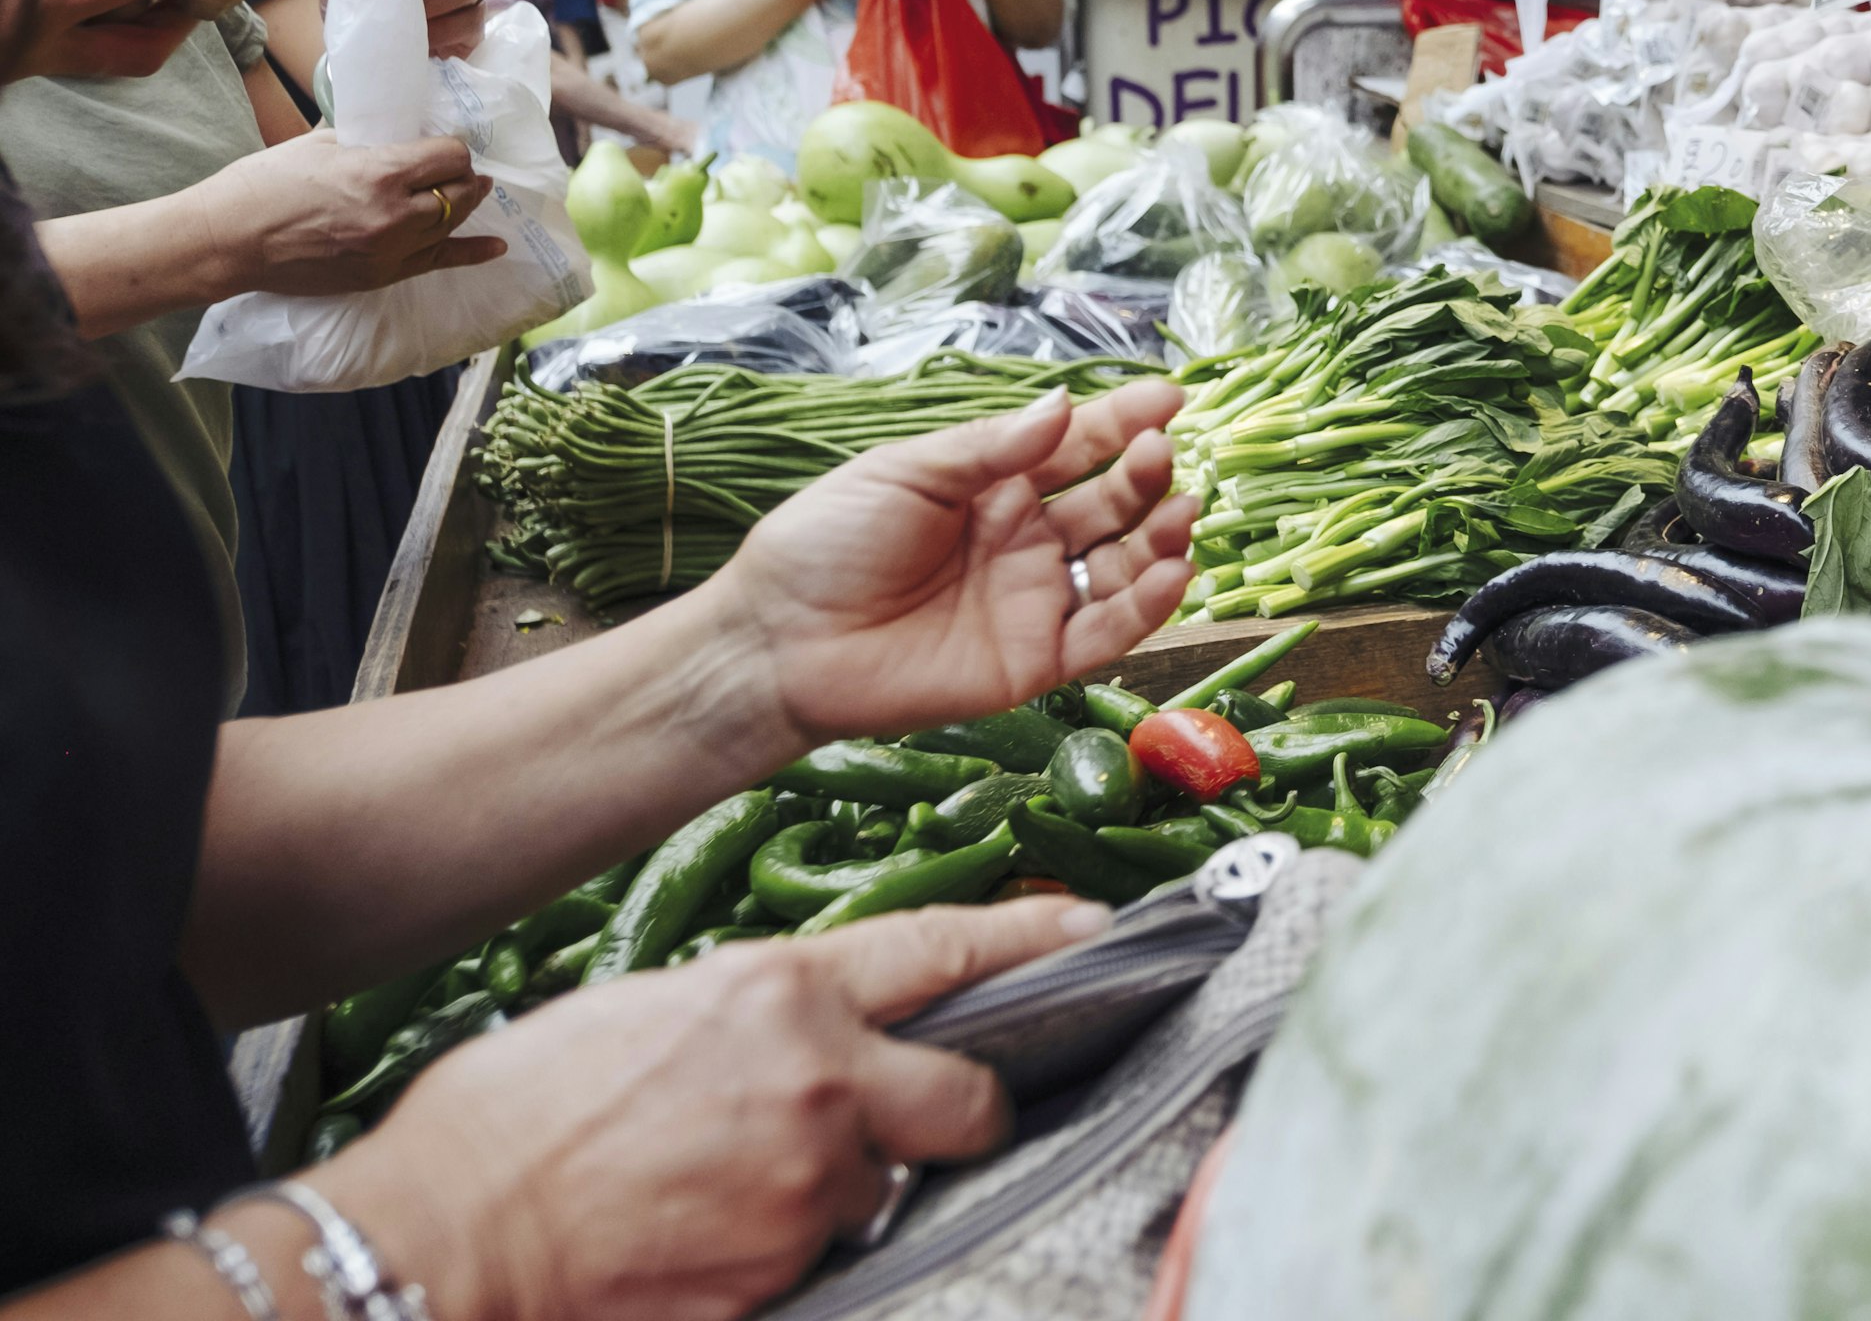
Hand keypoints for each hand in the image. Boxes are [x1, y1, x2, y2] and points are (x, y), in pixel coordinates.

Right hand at [235, 128, 506, 295]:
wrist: (227, 241)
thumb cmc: (263, 184)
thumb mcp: (319, 145)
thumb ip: (365, 139)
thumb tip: (393, 127)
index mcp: (378, 173)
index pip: (448, 156)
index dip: (452, 149)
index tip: (445, 146)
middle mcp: (393, 214)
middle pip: (459, 191)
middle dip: (464, 176)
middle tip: (461, 168)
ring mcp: (389, 250)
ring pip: (452, 224)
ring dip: (465, 205)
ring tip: (473, 191)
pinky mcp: (379, 276)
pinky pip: (438, 262)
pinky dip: (471, 252)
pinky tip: (495, 245)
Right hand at [319, 897, 1102, 1320]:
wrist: (442, 1233)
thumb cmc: (514, 1115)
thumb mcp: (651, 1011)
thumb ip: (759, 1016)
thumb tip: (811, 1033)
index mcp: (784, 994)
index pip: (944, 949)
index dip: (1030, 937)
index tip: (1090, 930)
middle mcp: (820, 1085)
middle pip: (967, 1098)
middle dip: (956, 1113)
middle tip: (910, 1123)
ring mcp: (806, 1190)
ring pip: (881, 1192)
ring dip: (834, 1196)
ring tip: (726, 1194)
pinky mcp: (781, 1280)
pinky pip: (819, 1262)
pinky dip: (778, 1255)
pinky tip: (704, 1241)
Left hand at [710, 380, 1198, 756]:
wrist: (779, 642)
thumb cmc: (825, 545)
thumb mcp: (905, 472)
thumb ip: (991, 447)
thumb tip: (1066, 404)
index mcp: (992, 489)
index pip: (1075, 447)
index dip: (1123, 420)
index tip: (1170, 397)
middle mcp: (1024, 542)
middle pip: (1109, 503)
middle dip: (1144, 474)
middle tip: (1158, 453)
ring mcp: (1033, 602)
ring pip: (1121, 566)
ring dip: (1160, 536)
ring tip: (1180, 509)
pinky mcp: (1034, 661)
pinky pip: (1106, 633)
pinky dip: (1148, 605)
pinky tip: (1172, 571)